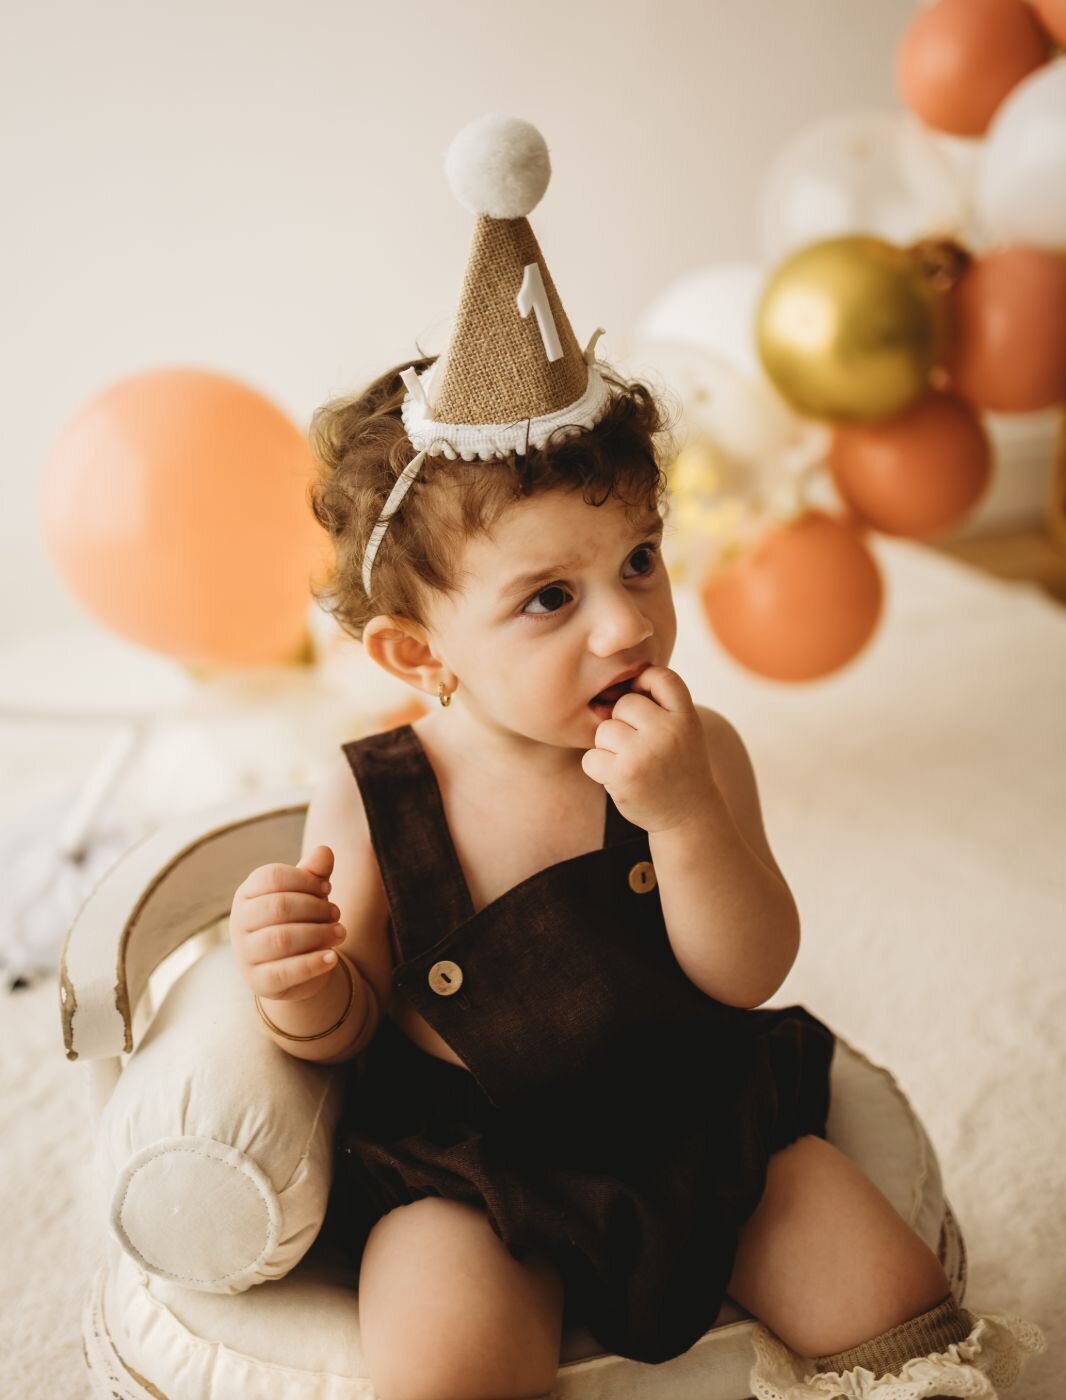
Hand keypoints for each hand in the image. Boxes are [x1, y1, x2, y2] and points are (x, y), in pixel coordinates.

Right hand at [230, 845, 345, 1002]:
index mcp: (247, 894)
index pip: (272, 877)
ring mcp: (245, 954)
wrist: (295, 969)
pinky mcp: (259, 982)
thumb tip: (325, 851)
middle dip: (315, 907)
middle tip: (336, 912)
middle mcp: (239, 923)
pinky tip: (332, 958)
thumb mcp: (308, 895)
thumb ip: (315, 873)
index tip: (326, 887)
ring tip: (340, 932)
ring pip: (281, 939)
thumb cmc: (300, 921)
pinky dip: (312, 964)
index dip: (305, 880)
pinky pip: (285, 972)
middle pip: (278, 906)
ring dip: (318, 933)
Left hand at [580, 666, 716, 833]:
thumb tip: (612, 676)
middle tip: (641, 748)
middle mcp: (669, 731)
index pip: (660, 677)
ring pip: (604, 730)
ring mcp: (645, 753)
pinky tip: (620, 778)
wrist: (688, 816)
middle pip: (624, 704)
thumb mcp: (684, 729)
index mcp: (686, 716)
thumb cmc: (677, 765)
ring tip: (632, 764)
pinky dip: (598, 769)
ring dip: (610, 748)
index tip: (645, 704)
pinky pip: (591, 757)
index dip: (644, 682)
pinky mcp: (624, 775)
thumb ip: (660, 703)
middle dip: (623, 723)